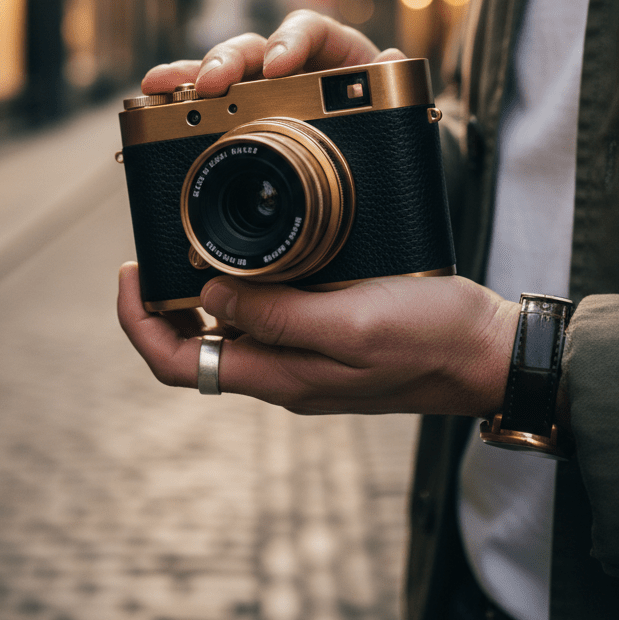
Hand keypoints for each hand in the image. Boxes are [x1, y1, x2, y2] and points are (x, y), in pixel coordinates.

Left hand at [118, 263, 518, 416]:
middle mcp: (283, 372)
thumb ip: (278, 316)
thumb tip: (209, 296)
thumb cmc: (431, 339)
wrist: (488, 354)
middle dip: (161, 305)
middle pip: (195, 350)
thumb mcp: (351, 324)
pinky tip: (255, 255)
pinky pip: (268, 318)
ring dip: (200, 294)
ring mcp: (304, 359)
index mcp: (280, 375)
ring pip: (229, 331)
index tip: (130, 272)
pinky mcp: (327, 338)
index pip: (180, 364)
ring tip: (192, 244)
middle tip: (153, 251)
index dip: (140, 323)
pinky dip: (246, 288)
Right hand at [140, 9, 407, 97]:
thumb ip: (390, 81)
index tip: (280, 64)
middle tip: (212, 81)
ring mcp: (255, 83)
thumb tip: (394, 57)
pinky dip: (177, 103)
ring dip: (187, 75)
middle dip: (227, 60)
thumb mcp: (389, 97)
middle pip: (250, 47)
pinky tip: (150, 106)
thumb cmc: (372, 108)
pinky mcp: (235, 108)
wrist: (370, 134)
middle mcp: (284, 59)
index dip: (290, 41)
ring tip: (157, 85)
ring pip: (218, 70)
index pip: (306, 28)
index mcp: (326, 47)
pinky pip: (203, 103)